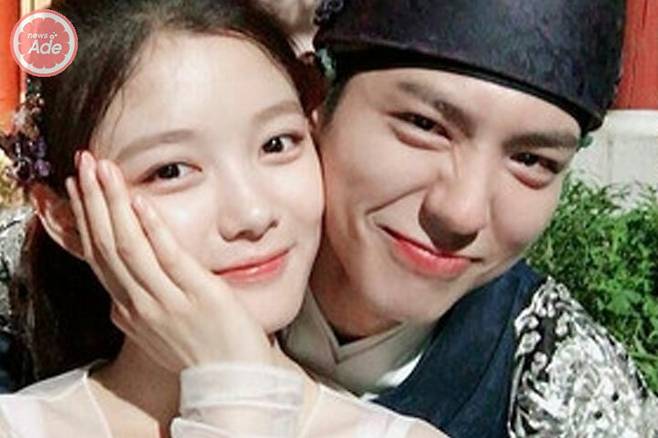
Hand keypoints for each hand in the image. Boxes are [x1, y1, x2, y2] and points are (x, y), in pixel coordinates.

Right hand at [66, 151, 274, 371]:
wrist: (232, 380)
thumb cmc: (199, 353)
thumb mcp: (156, 334)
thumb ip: (136, 315)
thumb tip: (117, 306)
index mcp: (130, 309)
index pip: (98, 257)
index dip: (85, 220)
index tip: (77, 188)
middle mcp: (141, 303)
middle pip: (106, 245)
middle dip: (92, 201)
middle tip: (84, 163)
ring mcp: (168, 299)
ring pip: (128, 247)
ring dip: (114, 204)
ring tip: (104, 169)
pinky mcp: (198, 294)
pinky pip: (169, 257)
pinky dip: (153, 228)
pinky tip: (142, 202)